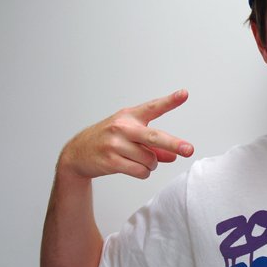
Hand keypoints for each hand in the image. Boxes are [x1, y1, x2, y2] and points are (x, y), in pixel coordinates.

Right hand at [59, 89, 193, 179]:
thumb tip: (174, 156)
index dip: (170, 101)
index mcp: (129, 116)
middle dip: (174, 144)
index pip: (153, 107)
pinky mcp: (111, 161)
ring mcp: (115, 144)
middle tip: (189, 150)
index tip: (184, 94)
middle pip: (154, 137)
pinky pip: (140, 171)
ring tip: (141, 161)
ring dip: (151, 164)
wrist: (77, 153)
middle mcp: (122, 127)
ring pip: (149, 159)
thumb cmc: (109, 140)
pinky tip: (135, 168)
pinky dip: (144, 173)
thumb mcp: (130, 136)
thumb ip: (154, 145)